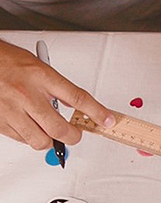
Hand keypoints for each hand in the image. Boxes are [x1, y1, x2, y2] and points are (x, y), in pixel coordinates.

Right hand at [0, 40, 114, 149]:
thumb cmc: (8, 61)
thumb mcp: (39, 68)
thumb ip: (58, 87)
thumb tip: (76, 104)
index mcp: (41, 77)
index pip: (78, 98)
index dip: (96, 112)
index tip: (106, 120)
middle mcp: (27, 95)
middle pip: (59, 128)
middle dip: (72, 136)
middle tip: (74, 134)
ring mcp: (12, 110)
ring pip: (40, 141)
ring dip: (50, 141)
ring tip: (50, 132)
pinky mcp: (0, 122)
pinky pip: (22, 140)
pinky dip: (30, 137)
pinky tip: (31, 127)